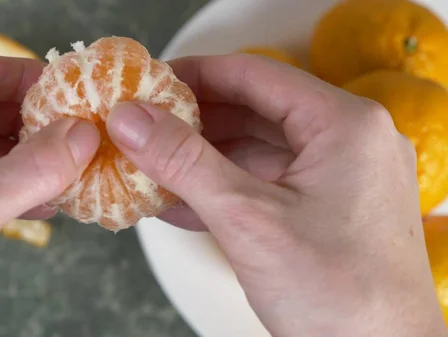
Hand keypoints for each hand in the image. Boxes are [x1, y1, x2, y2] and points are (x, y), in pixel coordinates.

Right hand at [106, 55, 446, 336]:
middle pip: (254, 111)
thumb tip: (131, 119)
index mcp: (344, 125)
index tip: (148, 83)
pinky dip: (221, 190)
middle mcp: (347, 142)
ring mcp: (337, 178)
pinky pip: (264, 185)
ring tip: (150, 165)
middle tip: (142, 127)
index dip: (195, 75)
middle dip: (193, 123)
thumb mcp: (248, 219)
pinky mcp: (324, 211)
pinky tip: (178, 202)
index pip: (255, 75)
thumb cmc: (339, 296)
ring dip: (201, 160)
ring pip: (255, 151)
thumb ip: (185, 162)